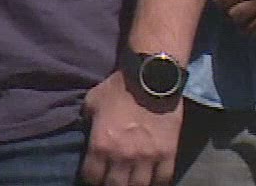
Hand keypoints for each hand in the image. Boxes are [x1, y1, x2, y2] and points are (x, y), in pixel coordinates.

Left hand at [81, 70, 180, 185]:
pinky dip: (156, 183)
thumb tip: (87, 135)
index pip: (91, 175)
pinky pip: (163, 179)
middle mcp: (123, 156)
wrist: (150, 80)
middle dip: (109, 185)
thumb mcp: (92, 103)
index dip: (89, 179)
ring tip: (128, 183)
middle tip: (108, 182)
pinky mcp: (168, 155)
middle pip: (115, 185)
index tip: (90, 178)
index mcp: (101, 144)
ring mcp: (148, 158)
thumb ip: (88, 123)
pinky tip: (150, 181)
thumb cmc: (117, 89)